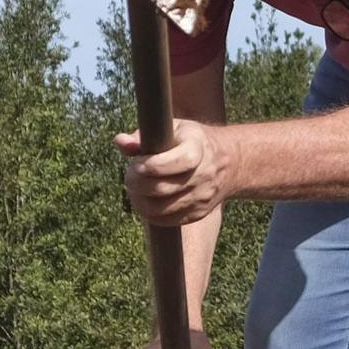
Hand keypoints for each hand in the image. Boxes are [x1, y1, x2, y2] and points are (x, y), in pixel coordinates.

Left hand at [115, 119, 233, 226]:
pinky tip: (146, 201)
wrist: (228, 162)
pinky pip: (168, 221)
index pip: (171, 163)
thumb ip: (144, 135)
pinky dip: (150, 214)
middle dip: (136, 184)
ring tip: (135, 189)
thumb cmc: (191, 141)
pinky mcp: (199, 213)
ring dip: (140, 201)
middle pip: (161, 189)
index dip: (147, 166)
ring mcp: (202, 197)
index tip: (135, 164)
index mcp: (197, 148)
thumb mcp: (173, 127)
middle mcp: (203, 175)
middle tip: (129, 176)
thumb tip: (120, 142)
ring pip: (161, 209)